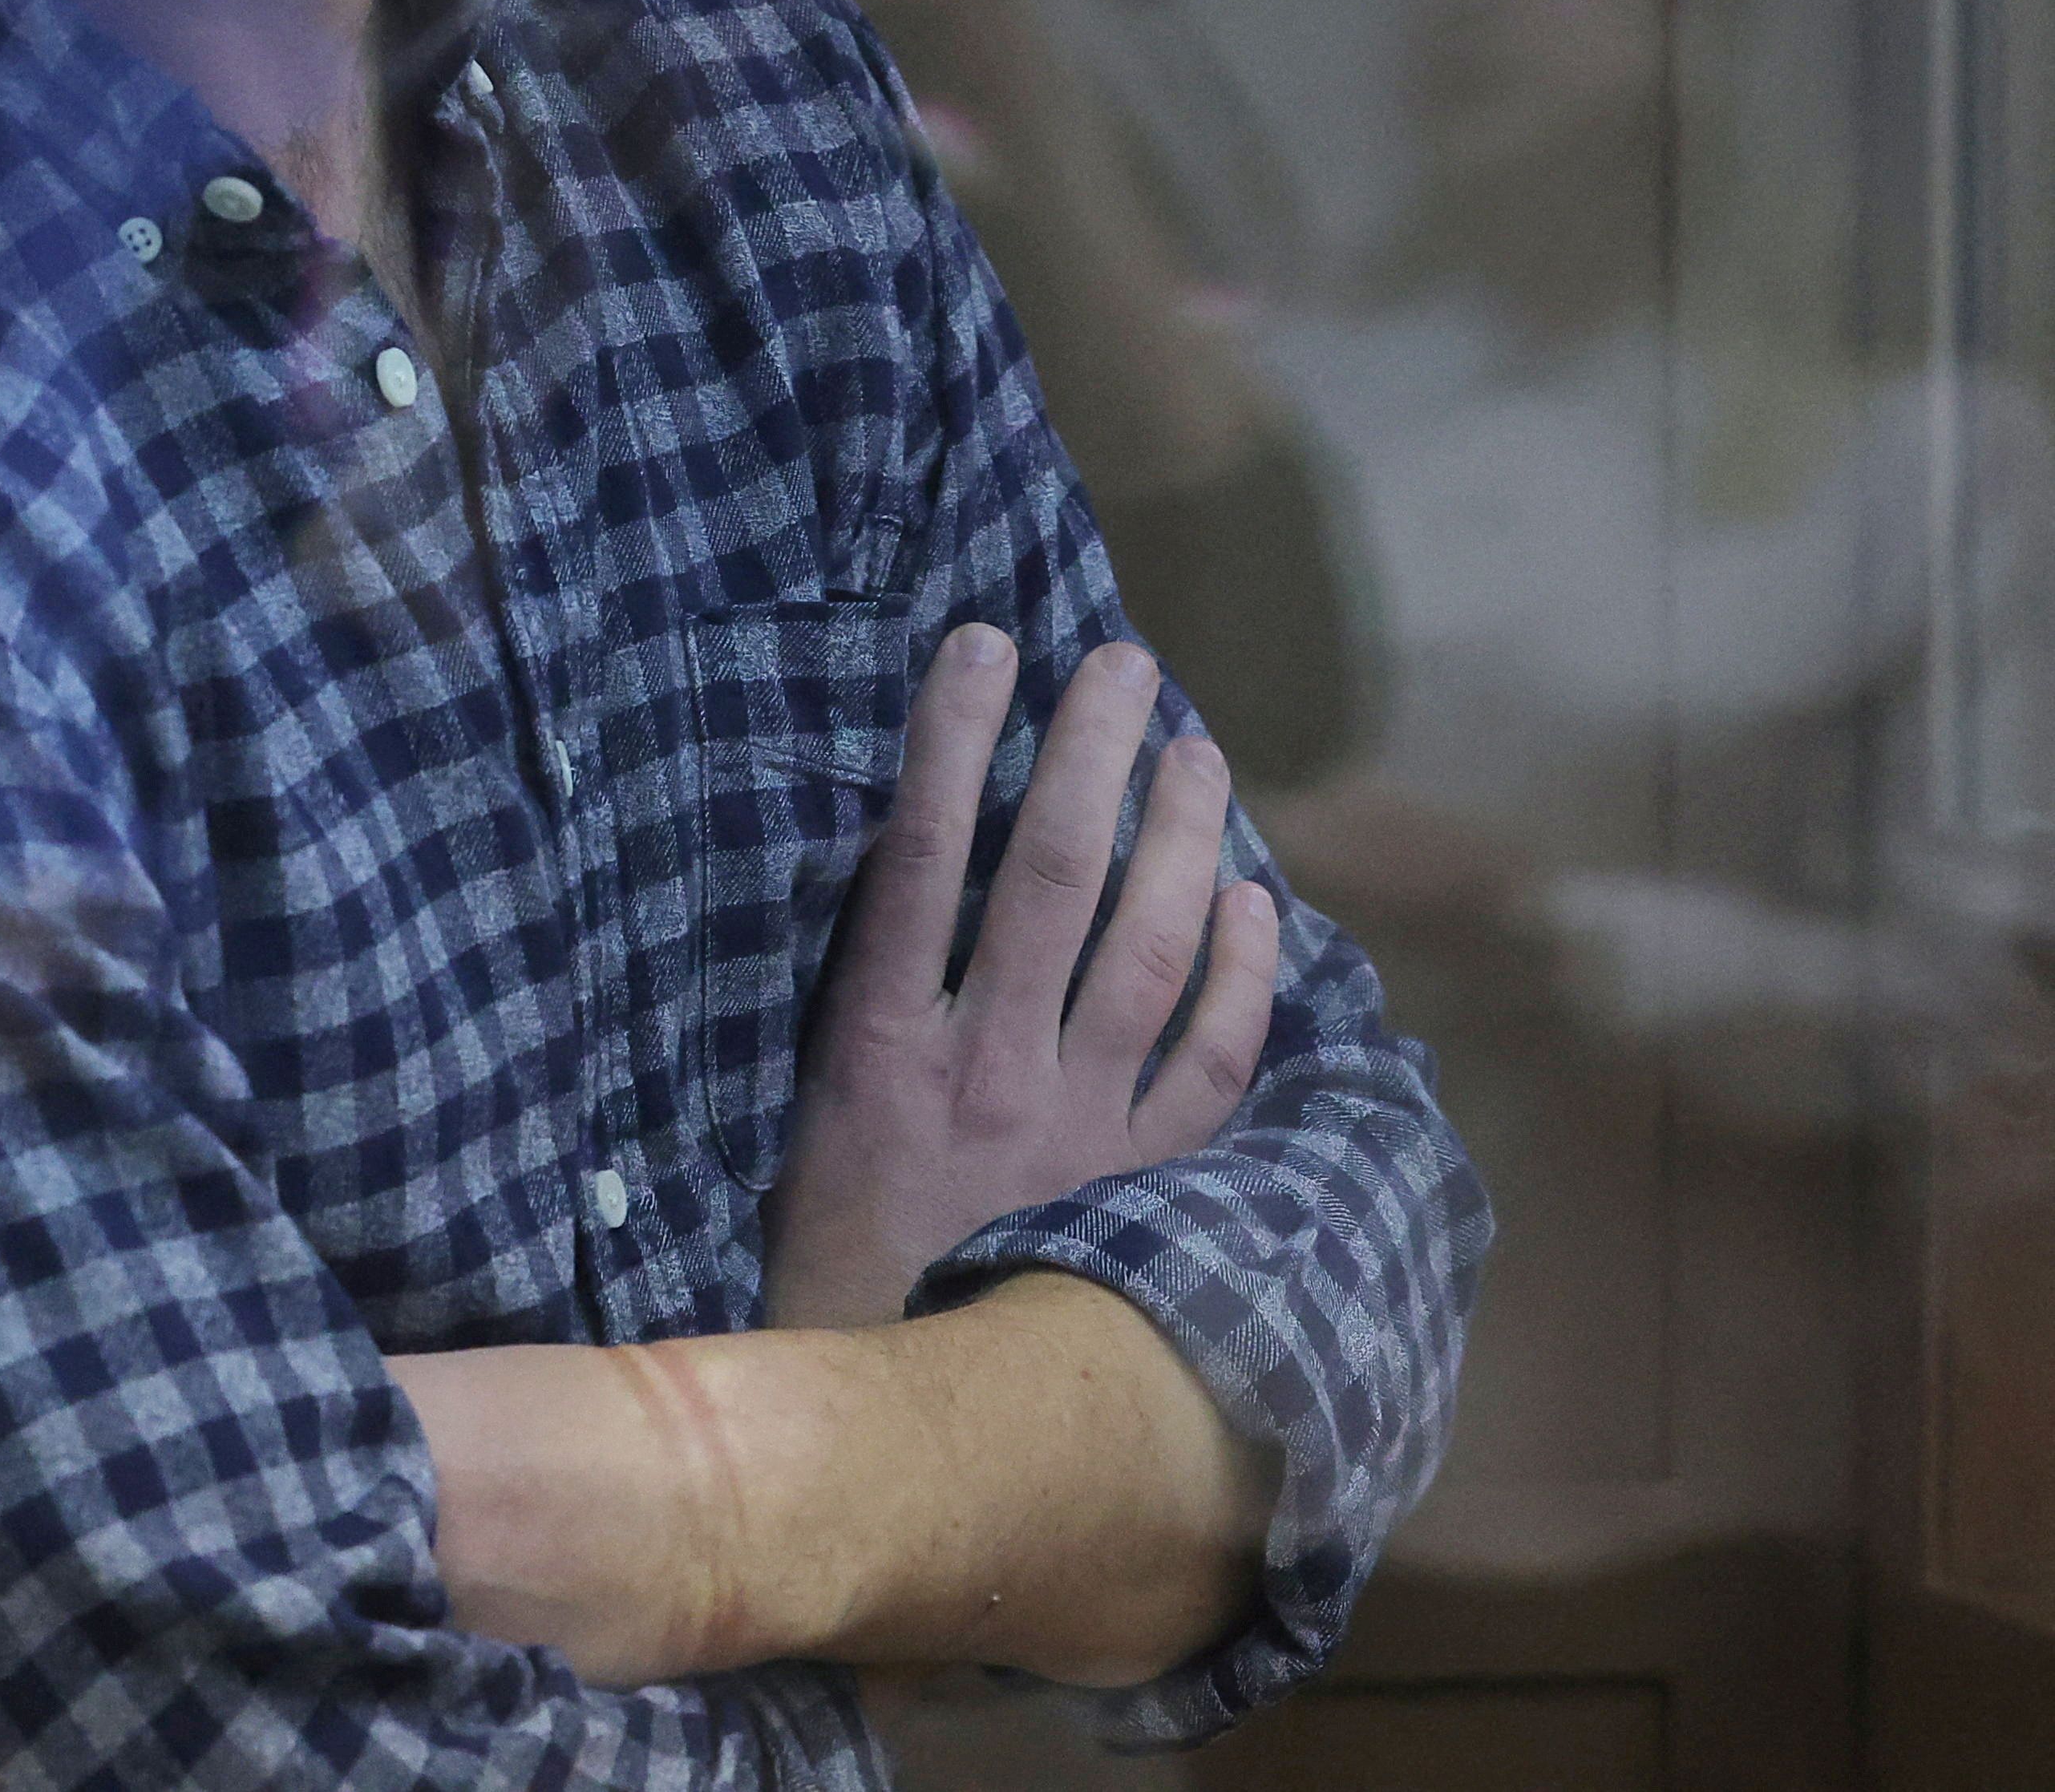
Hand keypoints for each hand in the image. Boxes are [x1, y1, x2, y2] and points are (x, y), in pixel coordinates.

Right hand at [764, 629, 1276, 1329]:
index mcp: (881, 1047)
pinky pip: (1211, 1063)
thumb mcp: (804, 1116)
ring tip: (1194, 751)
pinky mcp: (1146, 1182)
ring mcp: (1077, 1127)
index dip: (955, 740)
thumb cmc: (829, 1256)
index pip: (923, 857)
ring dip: (1178, 837)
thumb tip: (900, 873)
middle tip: (1123, 665)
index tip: (985, 642)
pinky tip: (1253, 904)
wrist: (890, 1415)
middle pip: (1052, 877)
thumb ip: (856, 1006)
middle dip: (1089, 755)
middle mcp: (987, 1070)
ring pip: (1147, 950)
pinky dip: (1239, 977)